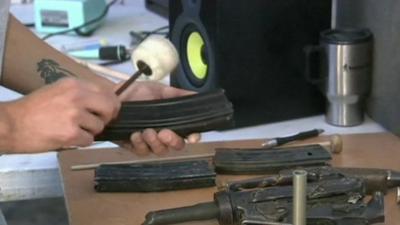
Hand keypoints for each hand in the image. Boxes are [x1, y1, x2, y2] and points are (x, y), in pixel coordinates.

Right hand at [5, 78, 119, 152]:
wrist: (10, 124)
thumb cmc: (33, 110)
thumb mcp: (58, 91)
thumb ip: (81, 94)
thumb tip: (105, 101)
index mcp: (75, 84)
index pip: (107, 91)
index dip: (110, 104)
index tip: (107, 111)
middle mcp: (77, 96)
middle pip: (110, 107)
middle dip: (107, 118)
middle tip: (96, 123)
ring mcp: (74, 115)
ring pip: (100, 126)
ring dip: (90, 132)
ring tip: (72, 130)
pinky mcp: (71, 133)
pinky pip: (89, 141)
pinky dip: (81, 143)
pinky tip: (67, 138)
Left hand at [116, 81, 200, 154]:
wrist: (112, 96)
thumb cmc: (137, 93)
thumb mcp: (160, 90)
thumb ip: (178, 95)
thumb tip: (196, 96)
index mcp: (173, 122)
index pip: (189, 133)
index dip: (194, 137)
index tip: (193, 138)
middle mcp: (164, 134)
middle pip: (176, 146)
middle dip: (173, 141)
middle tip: (165, 133)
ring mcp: (150, 142)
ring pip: (160, 150)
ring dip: (155, 142)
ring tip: (147, 131)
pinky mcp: (135, 146)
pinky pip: (142, 151)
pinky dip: (140, 144)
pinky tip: (136, 134)